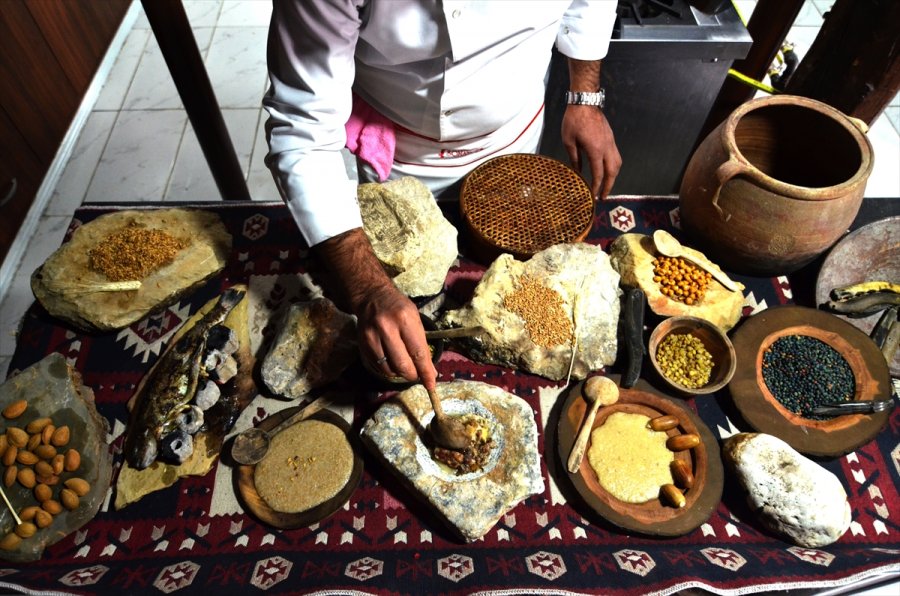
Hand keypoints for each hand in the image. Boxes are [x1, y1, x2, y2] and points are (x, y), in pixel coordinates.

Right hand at [314, 228, 436, 389]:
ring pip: (388, 369)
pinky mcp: (362, 344)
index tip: (431, 385)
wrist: (372, 297)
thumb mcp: (415, 318)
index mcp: (405, 320)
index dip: (425, 372)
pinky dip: (387, 370)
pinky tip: (391, 363)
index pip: (418, 352)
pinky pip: (377, 366)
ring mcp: (372, 336)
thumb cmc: (398, 308)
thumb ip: (422, 344)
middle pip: (402, 364)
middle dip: (412, 375)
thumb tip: (429, 371)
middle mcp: (387, 328)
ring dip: (399, 373)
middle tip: (416, 375)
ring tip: (404, 367)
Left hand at [561, 105, 621, 199]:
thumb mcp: (568, 141)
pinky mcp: (611, 138)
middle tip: (603, 197)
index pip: (599, 174)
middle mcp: (607, 147)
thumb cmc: (573, 120)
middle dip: (609, 186)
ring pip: (617, 164)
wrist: (585, 101)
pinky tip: (607, 170)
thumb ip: (574, 158)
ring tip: (606, 186)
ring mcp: (611, 142)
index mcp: (595, 150)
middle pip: (612, 172)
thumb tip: (577, 172)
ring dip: (613, 177)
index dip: (596, 187)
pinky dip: (613, 167)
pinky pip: (616, 156)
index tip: (594, 196)